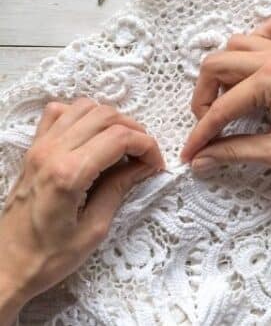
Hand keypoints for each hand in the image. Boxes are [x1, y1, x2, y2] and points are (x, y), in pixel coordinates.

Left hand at [0, 98, 164, 325]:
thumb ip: (119, 189)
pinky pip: (58, 112)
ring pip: (84, 107)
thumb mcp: (93, 230)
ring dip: (111, 119)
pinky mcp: (33, 147)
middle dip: (134, 130)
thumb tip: (143, 166)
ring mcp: (40, 146)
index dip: (146, 146)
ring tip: (122, 143)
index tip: (156, 163)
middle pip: (105, 116)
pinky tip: (91, 133)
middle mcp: (52, 151)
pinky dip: (81, 114)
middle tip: (144, 154)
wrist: (6, 264)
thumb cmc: (48, 257)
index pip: (119, 138)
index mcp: (69, 174)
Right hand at [181, 15, 270, 188]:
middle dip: (204, 97)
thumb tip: (200, 160)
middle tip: (208, 125)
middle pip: (218, 64)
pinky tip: (255, 66)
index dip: (202, 134)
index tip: (191, 153)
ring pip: (239, 43)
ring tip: (230, 99)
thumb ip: (232, 152)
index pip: (222, 107)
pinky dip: (256, 42)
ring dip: (225, 70)